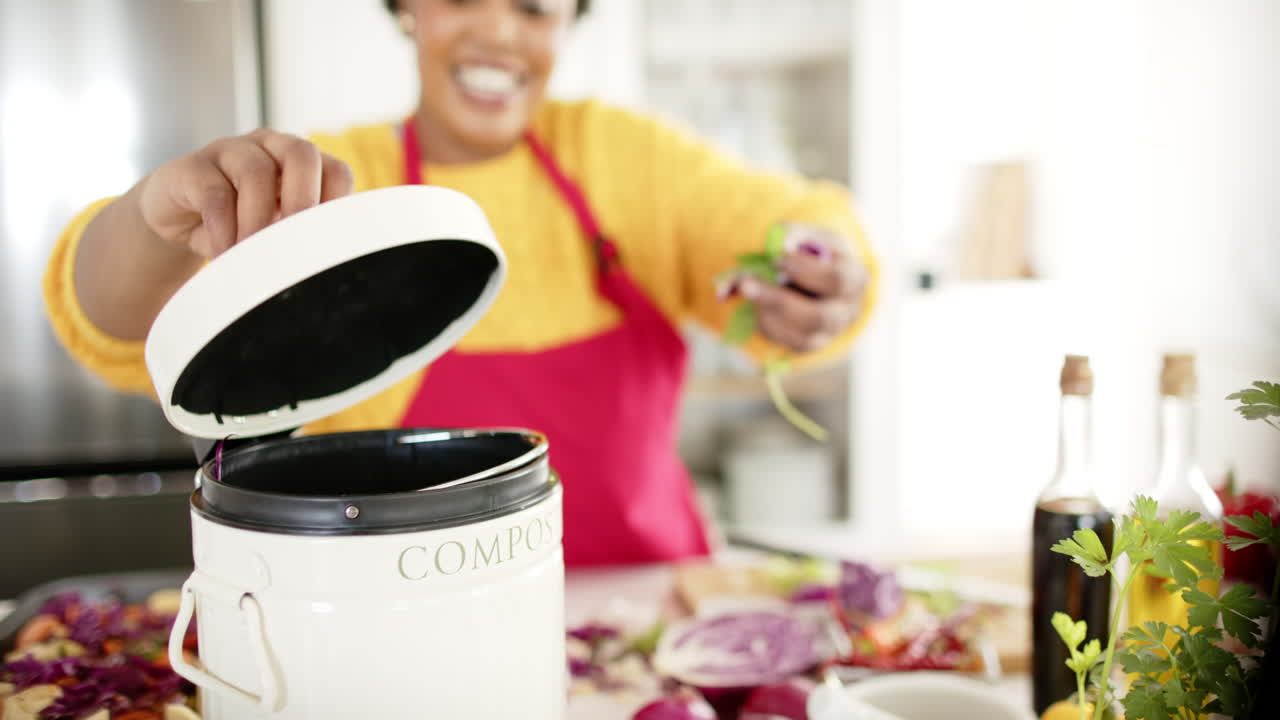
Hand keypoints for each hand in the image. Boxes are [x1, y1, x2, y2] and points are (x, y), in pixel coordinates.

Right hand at [136, 128, 353, 257]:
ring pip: (256, 171)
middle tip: (292, 243)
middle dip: (303, 201)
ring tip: (252, 255)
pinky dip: (223, 229)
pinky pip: (214, 192)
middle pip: (301, 153)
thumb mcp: (274, 232)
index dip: (336, 205)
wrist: (177, 219)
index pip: (336, 171)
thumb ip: (298, 237)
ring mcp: (230, 151)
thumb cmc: (238, 226)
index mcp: (300, 164)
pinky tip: (224, 252)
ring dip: (258, 221)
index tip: (322, 241)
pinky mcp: (192, 167)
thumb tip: (320, 267)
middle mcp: (269, 147)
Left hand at [743, 227, 867, 353]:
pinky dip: (766, 324)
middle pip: (818, 317)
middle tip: (746, 283)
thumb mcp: (809, 236)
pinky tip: (758, 305)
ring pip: (801, 336)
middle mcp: (847, 311)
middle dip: (778, 300)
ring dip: (767, 312)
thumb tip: (780, 241)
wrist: (817, 278)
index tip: (776, 258)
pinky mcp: (809, 344)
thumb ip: (794, 234)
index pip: (836, 279)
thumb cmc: (814, 253)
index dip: (805, 270)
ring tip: (748, 289)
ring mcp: (829, 333)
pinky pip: (786, 343)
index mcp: (855, 278)